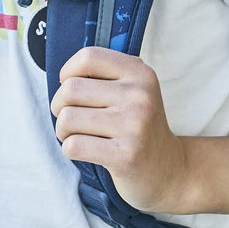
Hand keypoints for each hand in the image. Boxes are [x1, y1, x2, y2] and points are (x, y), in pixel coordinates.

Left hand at [51, 47, 195, 213]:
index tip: (72, 90)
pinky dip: (70, 149)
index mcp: (140, 74)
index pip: (88, 57)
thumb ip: (104, 75)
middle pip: (70, 89)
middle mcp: (140, 96)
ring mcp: (134, 126)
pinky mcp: (125, 156)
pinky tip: (86, 151)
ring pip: (68, 118)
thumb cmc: (137, 127)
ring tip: (78, 135)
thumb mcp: (133, 92)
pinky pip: (73, 146)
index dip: (68, 73)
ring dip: (63, 130)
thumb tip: (64, 75)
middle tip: (71, 119)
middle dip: (59, 106)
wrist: (169, 169)